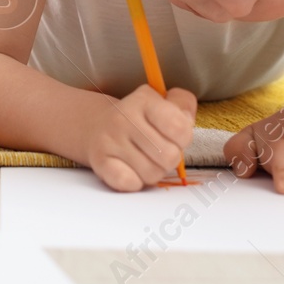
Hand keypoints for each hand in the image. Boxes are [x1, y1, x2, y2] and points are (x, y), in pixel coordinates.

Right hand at [83, 85, 197, 191]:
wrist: (97, 126)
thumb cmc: (139, 119)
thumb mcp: (162, 102)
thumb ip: (183, 104)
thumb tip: (187, 119)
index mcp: (144, 101)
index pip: (180, 128)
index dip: (184, 138)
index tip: (174, 136)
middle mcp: (124, 118)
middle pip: (169, 156)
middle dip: (170, 159)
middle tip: (159, 152)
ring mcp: (110, 140)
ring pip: (152, 174)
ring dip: (154, 173)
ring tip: (145, 160)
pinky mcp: (99, 161)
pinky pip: (128, 182)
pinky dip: (135, 182)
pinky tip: (131, 171)